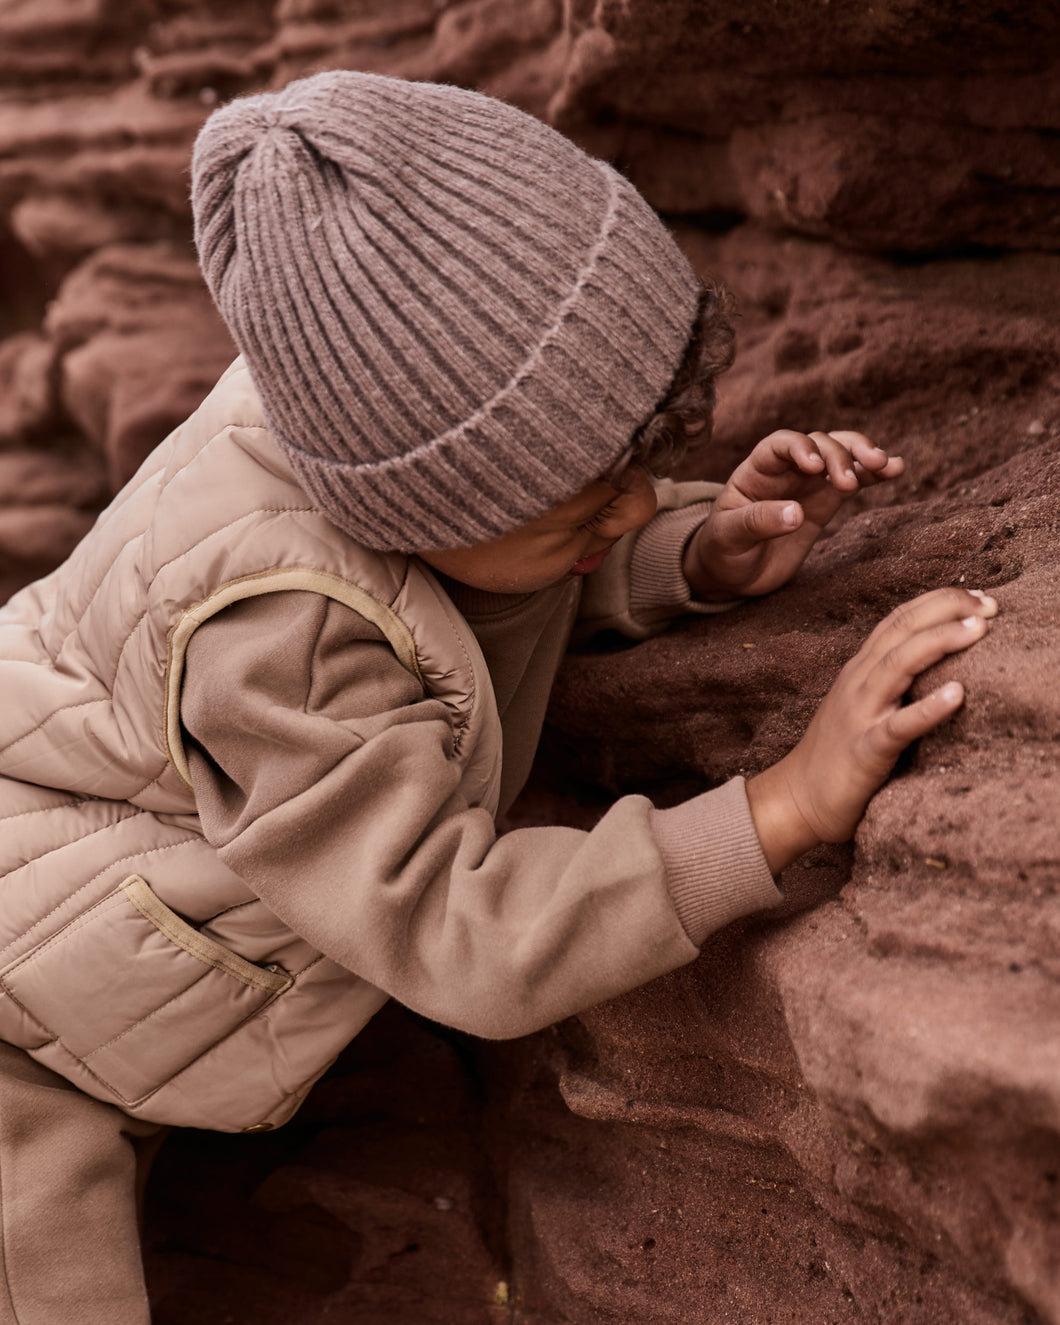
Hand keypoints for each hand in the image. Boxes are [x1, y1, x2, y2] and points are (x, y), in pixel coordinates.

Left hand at [683, 429, 903, 600]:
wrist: (733, 573)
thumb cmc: (722, 551)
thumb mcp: (728, 538)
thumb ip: (757, 523)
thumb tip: (795, 513)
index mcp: (756, 472)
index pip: (780, 444)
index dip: (800, 447)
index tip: (814, 467)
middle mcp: (786, 470)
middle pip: (819, 445)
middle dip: (839, 456)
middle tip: (852, 482)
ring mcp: (809, 484)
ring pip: (841, 455)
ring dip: (863, 456)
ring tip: (886, 466)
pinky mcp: (826, 503)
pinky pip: (854, 480)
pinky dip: (874, 473)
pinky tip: (896, 469)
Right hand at [747, 587, 997, 873]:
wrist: (796, 798)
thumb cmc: (837, 754)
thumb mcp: (862, 704)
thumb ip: (890, 679)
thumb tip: (937, 661)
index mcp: (860, 670)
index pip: (899, 620)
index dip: (938, 601)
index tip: (979, 597)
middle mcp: (858, 682)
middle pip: (901, 630)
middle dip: (946, 609)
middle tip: (989, 605)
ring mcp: (859, 714)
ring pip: (897, 665)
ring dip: (938, 642)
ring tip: (977, 629)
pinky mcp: (865, 751)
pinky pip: (899, 726)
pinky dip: (928, 708)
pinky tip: (956, 694)